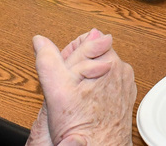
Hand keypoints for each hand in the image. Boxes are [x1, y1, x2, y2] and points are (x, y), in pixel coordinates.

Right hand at [27, 29, 135, 145]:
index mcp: (109, 60)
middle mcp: (121, 69)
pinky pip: (108, 85)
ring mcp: (125, 83)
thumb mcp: (57, 90)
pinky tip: (88, 104)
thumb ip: (49, 61)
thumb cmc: (82, 125)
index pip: (87, 39)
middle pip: (94, 55)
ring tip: (78, 98)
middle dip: (79, 68)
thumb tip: (39, 40)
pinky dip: (98, 91)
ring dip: (88, 80)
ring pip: (100, 71)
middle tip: (68, 87)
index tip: (64, 70)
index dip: (69, 55)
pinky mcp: (125, 96)